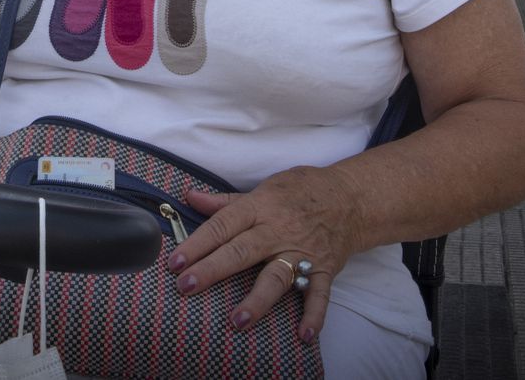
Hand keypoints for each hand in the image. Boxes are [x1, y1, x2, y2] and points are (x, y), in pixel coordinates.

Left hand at [167, 166, 362, 343]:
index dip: (197, 244)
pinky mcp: (323, 269)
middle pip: (241, 251)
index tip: (174, 262)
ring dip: (258, 300)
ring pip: (277, 277)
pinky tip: (303, 335)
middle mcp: (279, 231)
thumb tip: (189, 197)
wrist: (351, 197)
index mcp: (260, 208)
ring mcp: (302, 252)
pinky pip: (319, 294)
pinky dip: (313, 315)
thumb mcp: (264, 188)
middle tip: (186, 287)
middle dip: (213, 270)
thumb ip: (226, 201)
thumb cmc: (301, 191)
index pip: (222, 226)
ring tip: (237, 321)